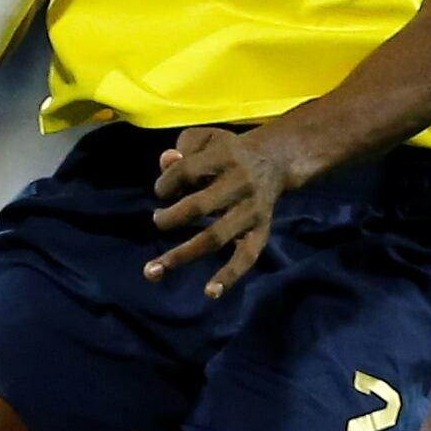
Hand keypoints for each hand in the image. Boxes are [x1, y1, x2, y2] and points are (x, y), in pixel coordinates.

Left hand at [146, 127, 302, 297]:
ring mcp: (251, 211)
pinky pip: (245, 257)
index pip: (187, 171)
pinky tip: (210, 292)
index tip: (161, 192)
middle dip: (170, 219)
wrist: (277, 159)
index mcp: (224, 157)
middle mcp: (239, 185)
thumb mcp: (206, 138)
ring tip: (154, 270)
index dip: (166, 183)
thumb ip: (183, 148)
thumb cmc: (229, 151)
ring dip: (183, 254)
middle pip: (199, 206)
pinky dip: (229, 275)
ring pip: (215, 237)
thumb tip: (165, 164)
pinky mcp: (260, 231)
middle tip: (156, 221)